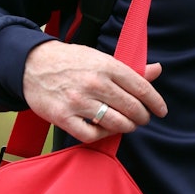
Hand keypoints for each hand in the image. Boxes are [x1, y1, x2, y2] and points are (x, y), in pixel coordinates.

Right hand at [22, 40, 167, 141]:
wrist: (32, 64)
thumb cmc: (71, 61)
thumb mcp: (101, 58)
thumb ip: (130, 68)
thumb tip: (157, 70)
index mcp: (107, 66)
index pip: (141, 88)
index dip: (156, 102)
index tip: (161, 110)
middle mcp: (95, 83)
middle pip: (131, 108)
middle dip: (142, 117)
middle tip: (143, 119)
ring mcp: (78, 101)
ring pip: (115, 123)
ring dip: (126, 127)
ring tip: (127, 125)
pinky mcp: (63, 117)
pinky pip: (91, 135)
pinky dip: (103, 135)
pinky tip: (105, 129)